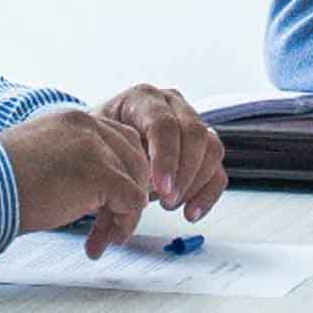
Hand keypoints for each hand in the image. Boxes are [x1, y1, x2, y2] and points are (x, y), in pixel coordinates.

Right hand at [0, 106, 151, 255]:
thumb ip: (70, 162)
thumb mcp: (40, 158)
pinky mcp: (99, 174)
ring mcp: (95, 147)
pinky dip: (124, 223)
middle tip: (113, 226)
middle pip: (133, 159)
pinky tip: (107, 239)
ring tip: (109, 237)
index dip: (121, 175)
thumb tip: (88, 190)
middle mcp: (88, 126)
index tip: (108, 204)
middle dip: (128, 196)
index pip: (119, 141)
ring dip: (126, 214)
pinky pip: (131, 200)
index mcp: (73, 120)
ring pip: (135, 182)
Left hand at [95, 85, 228, 219]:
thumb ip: (106, 172)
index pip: (164, 123)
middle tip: (167, 200)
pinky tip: (189, 213)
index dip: (166, 158)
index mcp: (143, 99)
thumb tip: (116, 209)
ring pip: (212, 149)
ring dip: (195, 182)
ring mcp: (192, 124)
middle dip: (184, 172)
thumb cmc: (99, 144)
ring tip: (170, 205)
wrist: (105, 144)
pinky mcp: (203, 148)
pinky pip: (218, 170)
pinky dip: (208, 194)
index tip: (161, 189)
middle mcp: (172, 105)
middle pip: (194, 133)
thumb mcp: (94, 147)